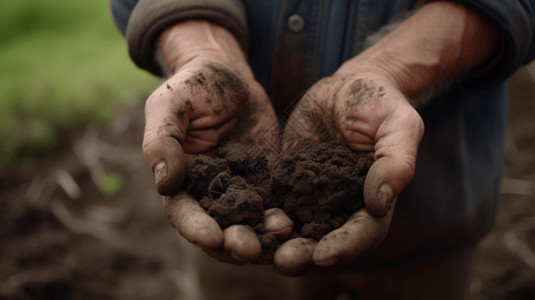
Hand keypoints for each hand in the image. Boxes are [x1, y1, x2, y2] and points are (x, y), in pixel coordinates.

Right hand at [142, 20, 291, 263]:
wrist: (232, 78)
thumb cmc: (193, 87)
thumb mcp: (170, 105)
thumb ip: (162, 141)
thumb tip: (164, 184)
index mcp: (179, 180)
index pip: (184, 213)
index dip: (196, 228)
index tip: (213, 236)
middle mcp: (209, 194)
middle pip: (219, 230)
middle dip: (234, 242)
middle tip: (251, 248)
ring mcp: (240, 191)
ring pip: (249, 225)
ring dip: (263, 237)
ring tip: (281, 234)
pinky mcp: (266, 184)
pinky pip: (275, 207)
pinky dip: (284, 219)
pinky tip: (297, 222)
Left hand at [273, 68, 423, 274]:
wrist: (345, 87)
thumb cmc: (379, 103)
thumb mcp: (398, 124)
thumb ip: (396, 161)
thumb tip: (380, 202)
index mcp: (372, 199)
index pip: (363, 232)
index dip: (345, 246)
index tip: (324, 254)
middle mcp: (340, 205)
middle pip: (324, 240)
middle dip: (304, 254)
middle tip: (283, 261)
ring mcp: (311, 196)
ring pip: (293, 228)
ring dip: (274, 242)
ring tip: (255, 248)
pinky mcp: (286, 181)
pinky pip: (270, 202)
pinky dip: (256, 214)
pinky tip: (239, 220)